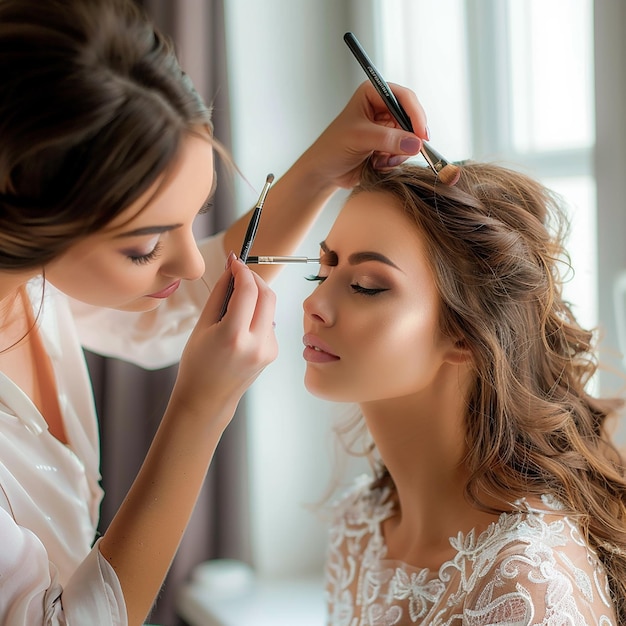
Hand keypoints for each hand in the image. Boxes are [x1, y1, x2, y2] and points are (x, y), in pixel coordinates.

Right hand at [170, 257, 277, 427]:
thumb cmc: (197, 363)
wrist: (207, 399)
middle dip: (255, 278)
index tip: (235, 261)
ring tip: (234, 302)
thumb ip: (220, 294)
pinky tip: (241, 324)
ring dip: (256, 296)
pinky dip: (257, 313)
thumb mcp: (202, 325)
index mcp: (234, 336)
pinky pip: (268, 322)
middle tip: (239, 273)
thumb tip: (232, 268)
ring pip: (269, 307)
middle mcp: (256, 344)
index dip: (243, 271)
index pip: (248, 290)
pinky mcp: (273, 352)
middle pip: (267, 295)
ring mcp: (268, 350)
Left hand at [303, 81, 427, 188]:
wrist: (324, 172)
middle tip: (408, 152)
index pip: (404, 97)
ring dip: (399, 153)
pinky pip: (403, 152)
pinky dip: (394, 161)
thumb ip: (388, 139)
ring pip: (410, 138)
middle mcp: (381, 108)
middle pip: (411, 118)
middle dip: (408, 138)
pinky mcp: (387, 145)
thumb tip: (415, 143)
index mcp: (372, 94)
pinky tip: (377, 164)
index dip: (415, 115)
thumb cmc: (332, 148)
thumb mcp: (359, 139)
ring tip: (380, 161)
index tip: (422, 134)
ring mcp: (386, 128)